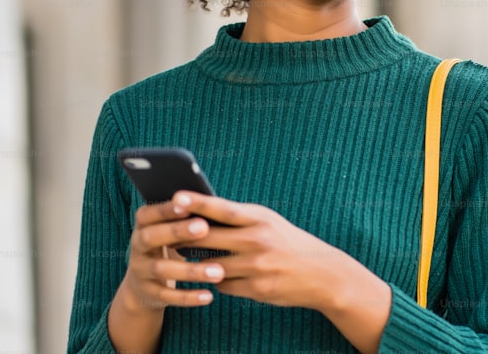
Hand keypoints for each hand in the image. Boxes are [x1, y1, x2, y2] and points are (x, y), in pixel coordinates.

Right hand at [120, 200, 227, 312]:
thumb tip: (212, 204)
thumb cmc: (168, 246)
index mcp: (143, 225)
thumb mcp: (170, 230)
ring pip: (162, 270)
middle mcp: (137, 247)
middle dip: (177, 231)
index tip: (187, 204)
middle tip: (204, 227)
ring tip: (218, 271)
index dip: (165, 209)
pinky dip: (188, 297)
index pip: (148, 214)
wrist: (143, 285)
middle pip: (152, 237)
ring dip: (191, 270)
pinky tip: (208, 296)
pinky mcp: (149, 294)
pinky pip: (168, 296)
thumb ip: (185, 218)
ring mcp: (141, 271)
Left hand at [169, 191, 351, 310]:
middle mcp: (257, 240)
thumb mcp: (269, 222)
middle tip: (166, 235)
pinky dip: (220, 280)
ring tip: (192, 258)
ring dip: (200, 263)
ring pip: (211, 266)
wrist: (321, 273)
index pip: (223, 208)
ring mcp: (256, 266)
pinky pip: (224, 285)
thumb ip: (239, 218)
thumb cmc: (289, 242)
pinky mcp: (256, 289)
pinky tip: (223, 275)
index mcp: (260, 219)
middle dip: (185, 237)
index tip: (175, 197)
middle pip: (208, 238)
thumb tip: (203, 213)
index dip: (198, 203)